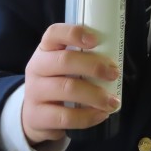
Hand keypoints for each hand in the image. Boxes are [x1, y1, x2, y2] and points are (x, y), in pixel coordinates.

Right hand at [22, 24, 120, 145]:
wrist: (36, 115)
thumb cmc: (59, 83)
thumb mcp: (65, 67)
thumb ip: (83, 58)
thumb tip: (116, 56)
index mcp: (45, 49)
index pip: (54, 33)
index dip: (74, 33)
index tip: (95, 40)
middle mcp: (36, 67)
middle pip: (64, 60)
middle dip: (94, 66)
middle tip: (114, 73)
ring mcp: (34, 92)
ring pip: (67, 88)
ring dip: (95, 95)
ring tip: (112, 101)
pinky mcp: (37, 116)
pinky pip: (65, 117)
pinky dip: (87, 116)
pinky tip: (101, 114)